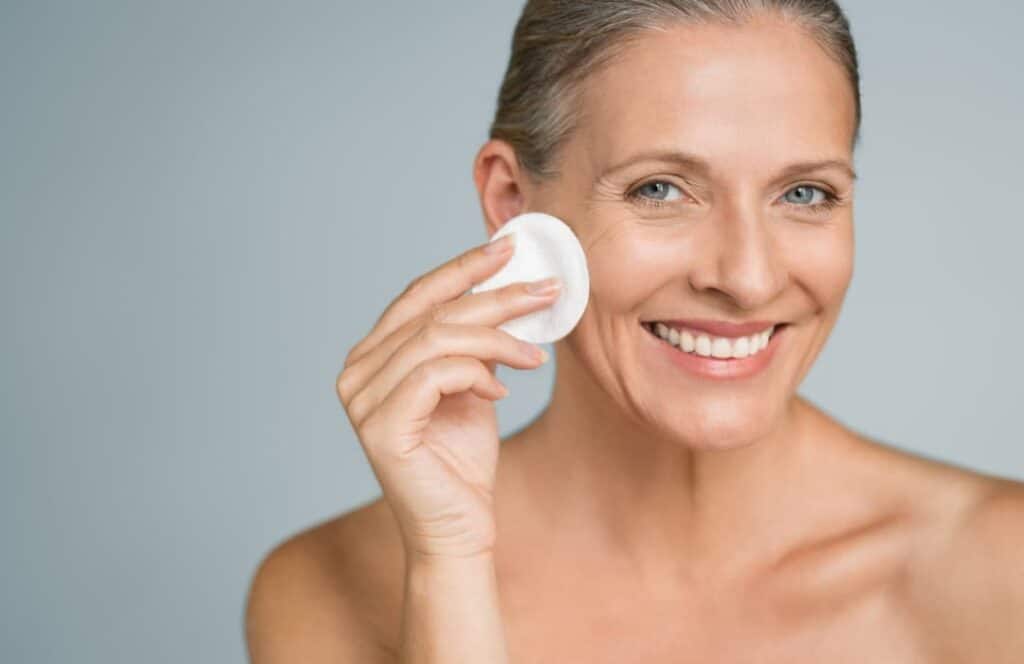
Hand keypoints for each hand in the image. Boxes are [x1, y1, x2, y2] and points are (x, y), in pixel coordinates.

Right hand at [336, 235, 561, 558]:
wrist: (457, 528)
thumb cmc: (462, 461)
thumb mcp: (471, 385)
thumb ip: (473, 342)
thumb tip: (508, 290)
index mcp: (373, 355)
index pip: (418, 296)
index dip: (464, 268)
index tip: (509, 249)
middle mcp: (357, 371)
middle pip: (433, 313)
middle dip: (497, 297)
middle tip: (545, 291)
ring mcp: (361, 399)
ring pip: (438, 339)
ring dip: (498, 339)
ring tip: (535, 357)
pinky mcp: (380, 426)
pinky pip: (436, 374)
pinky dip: (477, 374)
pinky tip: (500, 392)